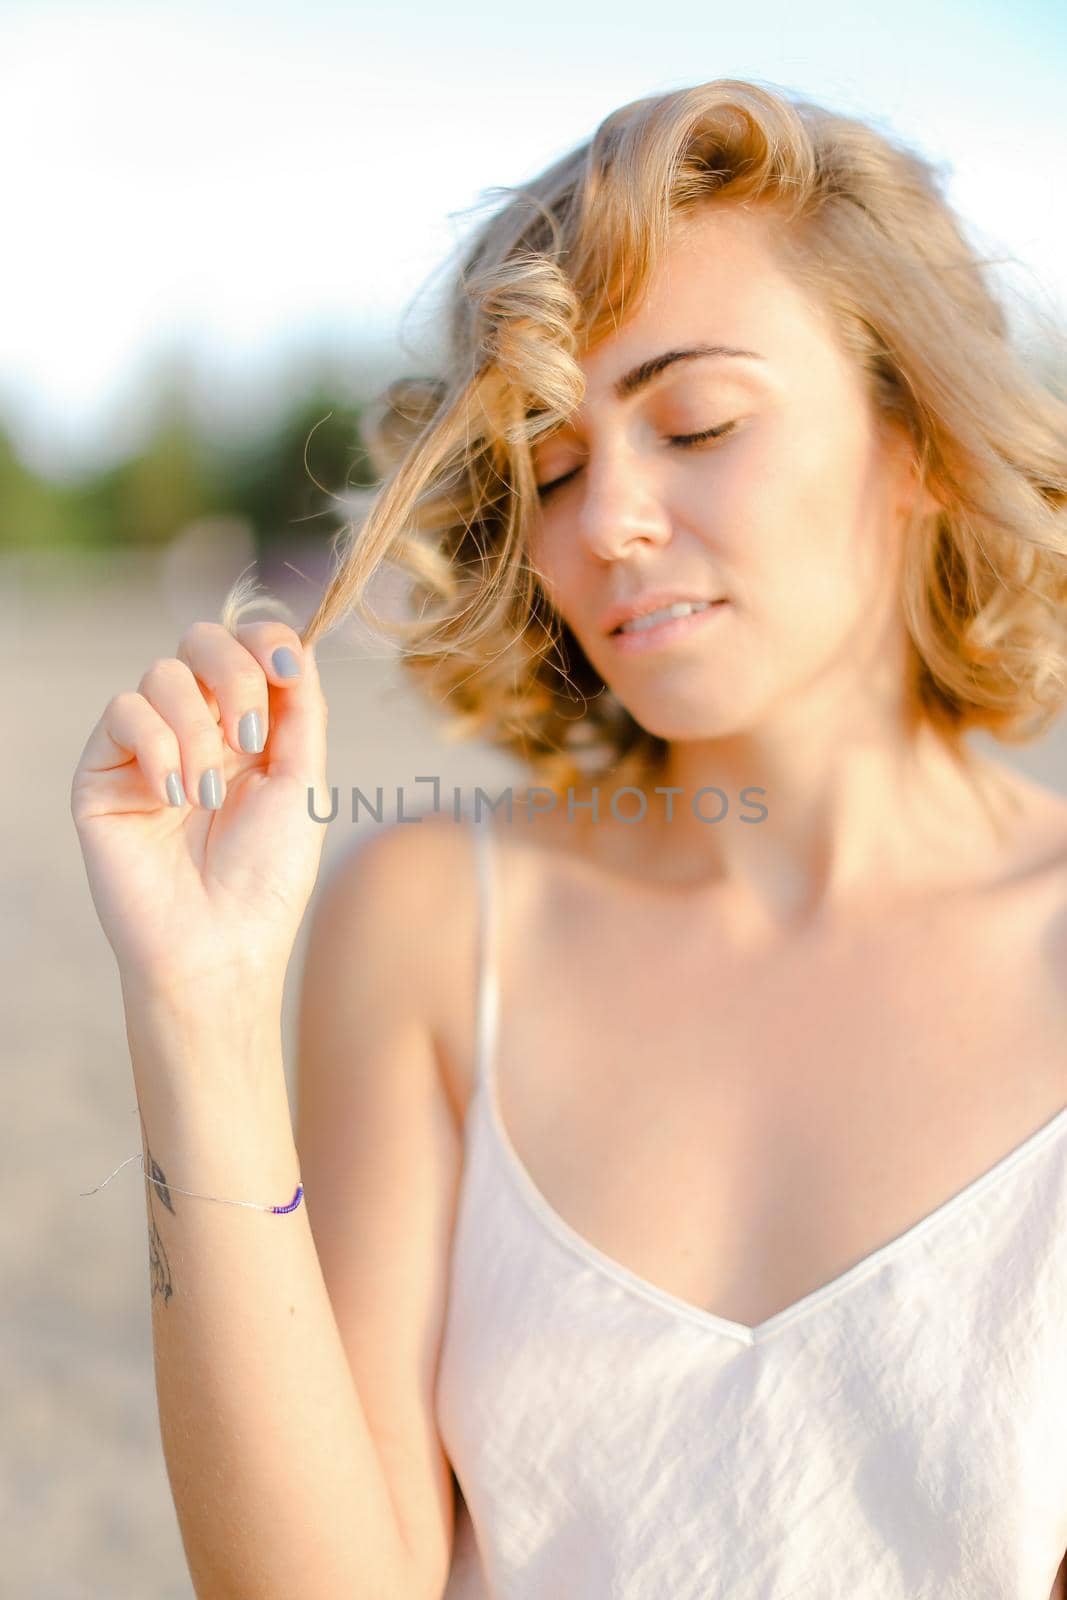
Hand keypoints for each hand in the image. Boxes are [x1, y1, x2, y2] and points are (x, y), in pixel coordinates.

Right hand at [70, 621, 329, 1001]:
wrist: (217, 946)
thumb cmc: (265, 879)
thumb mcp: (302, 784)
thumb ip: (301, 710)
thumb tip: (296, 643)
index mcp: (250, 730)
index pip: (248, 647)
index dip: (265, 639)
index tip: (286, 666)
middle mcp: (197, 729)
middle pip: (203, 641)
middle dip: (234, 675)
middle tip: (250, 740)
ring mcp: (147, 748)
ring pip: (163, 674)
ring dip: (196, 729)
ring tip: (207, 796)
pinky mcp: (102, 772)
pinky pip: (123, 713)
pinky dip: (156, 747)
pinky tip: (173, 799)